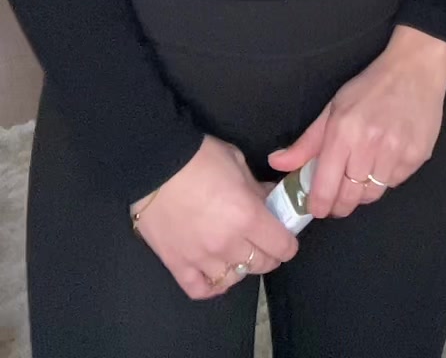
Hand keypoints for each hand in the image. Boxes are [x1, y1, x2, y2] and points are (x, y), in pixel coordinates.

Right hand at [130, 135, 297, 299]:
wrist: (155, 164)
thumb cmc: (200, 157)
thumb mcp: (237, 163)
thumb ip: (257, 187)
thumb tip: (271, 198)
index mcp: (247, 216)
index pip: (282, 246)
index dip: (288, 243)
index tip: (285, 237)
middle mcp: (228, 244)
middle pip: (260, 265)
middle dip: (268, 255)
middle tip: (263, 243)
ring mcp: (201, 258)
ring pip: (233, 279)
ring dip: (240, 268)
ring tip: (237, 255)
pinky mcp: (177, 265)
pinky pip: (201, 290)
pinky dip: (212, 285)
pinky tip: (215, 273)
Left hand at [268, 24, 445, 220]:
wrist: (415, 69)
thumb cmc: (370, 87)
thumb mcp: (333, 108)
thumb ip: (306, 143)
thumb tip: (276, 163)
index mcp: (343, 132)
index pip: (326, 187)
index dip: (319, 205)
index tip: (316, 208)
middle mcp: (369, 145)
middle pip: (350, 198)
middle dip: (340, 204)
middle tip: (337, 198)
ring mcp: (396, 152)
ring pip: (372, 195)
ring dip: (363, 192)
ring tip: (361, 174)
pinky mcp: (416, 157)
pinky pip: (394, 183)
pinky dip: (385, 179)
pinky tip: (384, 160)